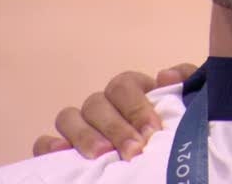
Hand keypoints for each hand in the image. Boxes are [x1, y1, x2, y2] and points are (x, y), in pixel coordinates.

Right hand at [32, 63, 196, 159]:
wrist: (172, 151)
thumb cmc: (176, 122)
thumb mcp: (187, 100)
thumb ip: (185, 81)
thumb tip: (165, 76)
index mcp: (131, 90)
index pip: (124, 84)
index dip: (137, 107)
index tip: (153, 131)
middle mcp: (102, 104)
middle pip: (96, 103)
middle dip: (116, 128)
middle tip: (133, 151)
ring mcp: (80, 124)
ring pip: (68, 117)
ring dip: (85, 136)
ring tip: (103, 155)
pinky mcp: (63, 146)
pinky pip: (44, 140)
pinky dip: (49, 145)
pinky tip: (62, 154)